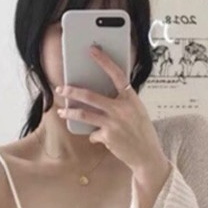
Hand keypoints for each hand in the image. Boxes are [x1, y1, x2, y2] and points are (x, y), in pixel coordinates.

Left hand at [55, 44, 168, 176]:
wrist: (147, 156)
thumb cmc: (143, 134)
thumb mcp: (138, 112)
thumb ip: (123, 102)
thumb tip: (103, 97)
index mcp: (131, 99)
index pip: (117, 75)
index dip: (104, 61)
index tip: (93, 51)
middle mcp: (121, 109)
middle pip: (91, 96)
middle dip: (72, 91)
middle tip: (61, 88)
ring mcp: (113, 123)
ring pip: (84, 114)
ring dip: (70, 112)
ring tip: (62, 111)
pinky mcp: (107, 137)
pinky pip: (93, 134)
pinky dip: (94, 136)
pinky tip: (100, 139)